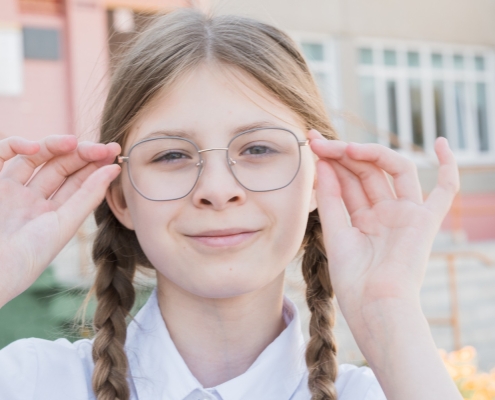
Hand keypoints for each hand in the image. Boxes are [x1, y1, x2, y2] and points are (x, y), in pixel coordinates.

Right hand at [0, 135, 120, 307]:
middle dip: (82, 153)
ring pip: (35, 157)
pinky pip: (2, 153)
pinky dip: (17, 145)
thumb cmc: (28, 255)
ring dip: (55, 145)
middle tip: (103, 146)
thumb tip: (114, 168)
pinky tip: (35, 147)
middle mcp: (32, 200)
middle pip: (60, 166)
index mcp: (53, 213)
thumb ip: (89, 195)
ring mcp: (9, 190)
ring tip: (74, 142)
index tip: (114, 151)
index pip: (78, 182)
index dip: (96, 165)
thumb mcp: (65, 224)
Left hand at [309, 131, 461, 399]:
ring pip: (392, 171)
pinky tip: (440, 143)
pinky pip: (445, 191)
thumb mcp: (335, 233)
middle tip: (320, 140)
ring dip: (370, 153)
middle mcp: (384, 213)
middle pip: (366, 172)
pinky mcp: (426, 220)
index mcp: (362, 219)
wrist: (374, 306)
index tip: (312, 144)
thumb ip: (331, 199)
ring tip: (345, 147)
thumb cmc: (353, 281)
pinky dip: (448, 167)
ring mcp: (406, 214)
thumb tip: (321, 164)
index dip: (331, 161)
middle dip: (343, 154)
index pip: (348, 180)